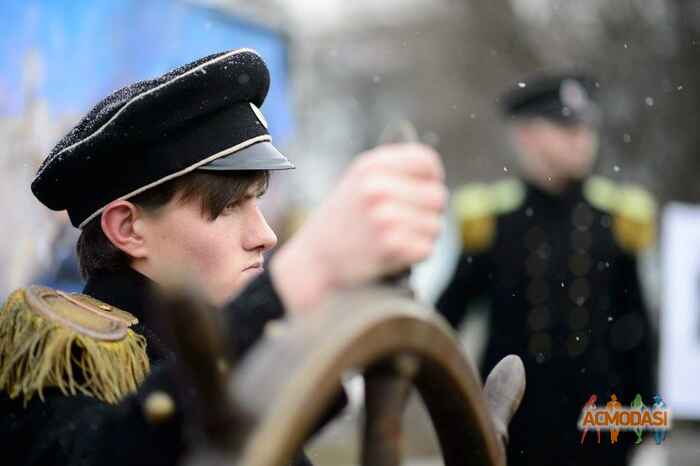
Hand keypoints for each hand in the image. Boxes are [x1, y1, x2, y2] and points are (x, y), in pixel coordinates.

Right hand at [271, 143, 446, 312]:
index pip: (427, 161)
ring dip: (422, 236)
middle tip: (404, 223)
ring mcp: (385, 217)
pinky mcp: (391, 245)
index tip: (422, 192)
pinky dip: (415, 256)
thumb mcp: (358, 182)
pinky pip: (426, 249)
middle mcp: (378, 187)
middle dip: (428, 213)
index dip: (431, 179)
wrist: (313, 262)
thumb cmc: (340, 223)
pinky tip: (394, 254)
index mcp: (372, 166)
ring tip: (395, 238)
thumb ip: (394, 173)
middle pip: (437, 196)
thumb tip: (435, 176)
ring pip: (436, 225)